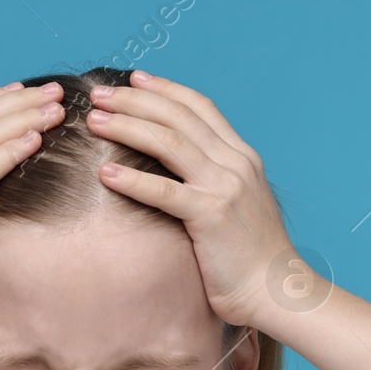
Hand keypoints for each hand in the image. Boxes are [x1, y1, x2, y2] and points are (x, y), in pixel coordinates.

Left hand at [85, 70, 321, 327]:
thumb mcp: (239, 206)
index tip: (134, 79)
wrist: (277, 290)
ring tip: (93, 121)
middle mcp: (236, 163)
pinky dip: (133, 179)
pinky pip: (165, 191)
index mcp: (242, 157)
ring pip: (169, 142)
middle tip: (98, 94)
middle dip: (134, 100)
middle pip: (178, 117)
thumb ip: (216, 181)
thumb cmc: (251, 257)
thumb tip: (182, 173)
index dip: (165, 89)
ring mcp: (225, 187)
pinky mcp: (212, 216)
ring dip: (127, 126)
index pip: (200, 107)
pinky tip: (105, 173)